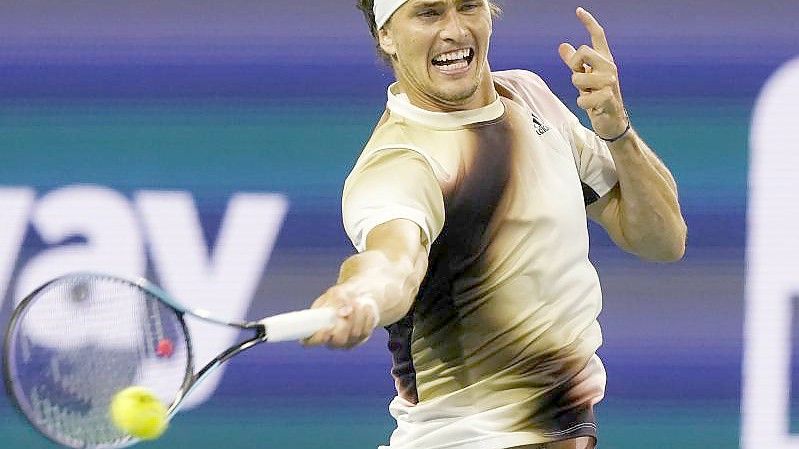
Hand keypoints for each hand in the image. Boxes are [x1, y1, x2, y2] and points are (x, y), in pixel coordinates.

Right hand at [302, 284, 379, 348]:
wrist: (356, 296)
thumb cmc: (340, 296)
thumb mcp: (336, 293)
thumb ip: (338, 301)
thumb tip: (344, 312)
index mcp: (316, 328)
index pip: (310, 341)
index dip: (317, 338)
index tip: (327, 328)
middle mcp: (330, 339)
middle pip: (337, 342)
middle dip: (345, 326)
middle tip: (350, 309)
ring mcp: (345, 341)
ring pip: (353, 336)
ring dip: (358, 318)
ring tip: (359, 302)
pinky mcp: (359, 339)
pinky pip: (365, 332)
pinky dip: (367, 319)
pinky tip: (366, 308)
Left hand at [558, 7, 626, 139]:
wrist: (612, 121)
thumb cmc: (597, 96)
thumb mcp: (584, 77)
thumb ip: (574, 63)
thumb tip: (562, 45)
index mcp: (605, 60)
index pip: (598, 36)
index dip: (588, 22)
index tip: (578, 10)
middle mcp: (610, 67)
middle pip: (583, 51)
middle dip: (575, 66)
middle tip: (580, 78)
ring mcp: (610, 82)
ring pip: (578, 78)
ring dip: (578, 90)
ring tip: (589, 95)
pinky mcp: (608, 98)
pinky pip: (582, 99)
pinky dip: (582, 104)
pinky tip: (592, 107)